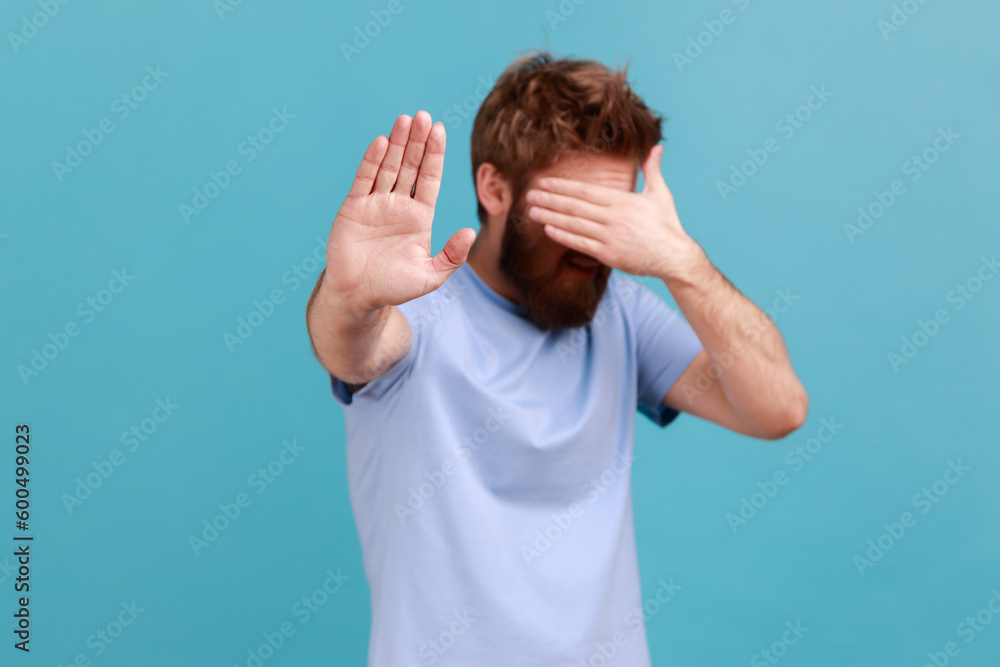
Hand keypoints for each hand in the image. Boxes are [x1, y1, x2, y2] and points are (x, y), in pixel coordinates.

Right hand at [323, 111, 475, 313]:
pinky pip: (364, 180)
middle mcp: (399, 205)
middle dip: (418, 141)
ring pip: (388, 167)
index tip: (441, 130)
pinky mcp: (354, 208)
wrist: (357, 296)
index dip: (435, 155)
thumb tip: (470, 232)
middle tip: (424, 116)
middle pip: (411, 166)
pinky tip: (382, 142)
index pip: (430, 178)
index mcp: (420, 216)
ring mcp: (376, 204)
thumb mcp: (430, 276)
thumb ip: (451, 255)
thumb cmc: (394, 287)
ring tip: (406, 119)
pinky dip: (372, 161)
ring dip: (398, 143)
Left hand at [524, 144, 703, 280]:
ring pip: (574, 223)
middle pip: (575, 205)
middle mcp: (613, 217)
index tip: (545, 181)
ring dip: (551, 216)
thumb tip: (657, 147)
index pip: (586, 191)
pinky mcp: (608, 254)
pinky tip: (548, 229)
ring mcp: (610, 236)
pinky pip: (580, 243)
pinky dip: (563, 236)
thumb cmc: (667, 225)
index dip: (563, 185)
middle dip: (550, 198)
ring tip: (532, 210)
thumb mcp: (660, 194)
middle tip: (530, 193)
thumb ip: (652, 170)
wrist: (674, 256)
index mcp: (622, 200)